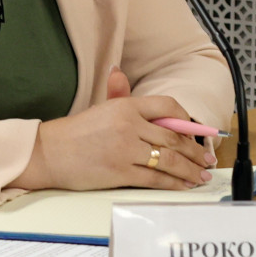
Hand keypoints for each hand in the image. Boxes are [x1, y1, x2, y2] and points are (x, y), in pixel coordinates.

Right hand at [12, 68, 215, 191]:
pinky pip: (156, 179)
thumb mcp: (100, 108)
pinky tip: (184, 185)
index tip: (195, 131)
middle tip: (207, 159)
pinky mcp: (121, 172)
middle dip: (195, 151)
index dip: (186, 120)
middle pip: (173, 137)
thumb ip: (117, 92)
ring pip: (169, 160)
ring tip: (202, 176)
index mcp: (125, 105)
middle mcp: (129, 125)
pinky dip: (174, 183)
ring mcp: (126, 149)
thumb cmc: (74, 132)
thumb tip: (119, 71)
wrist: (49, 153)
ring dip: (190, 170)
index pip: (167, 107)